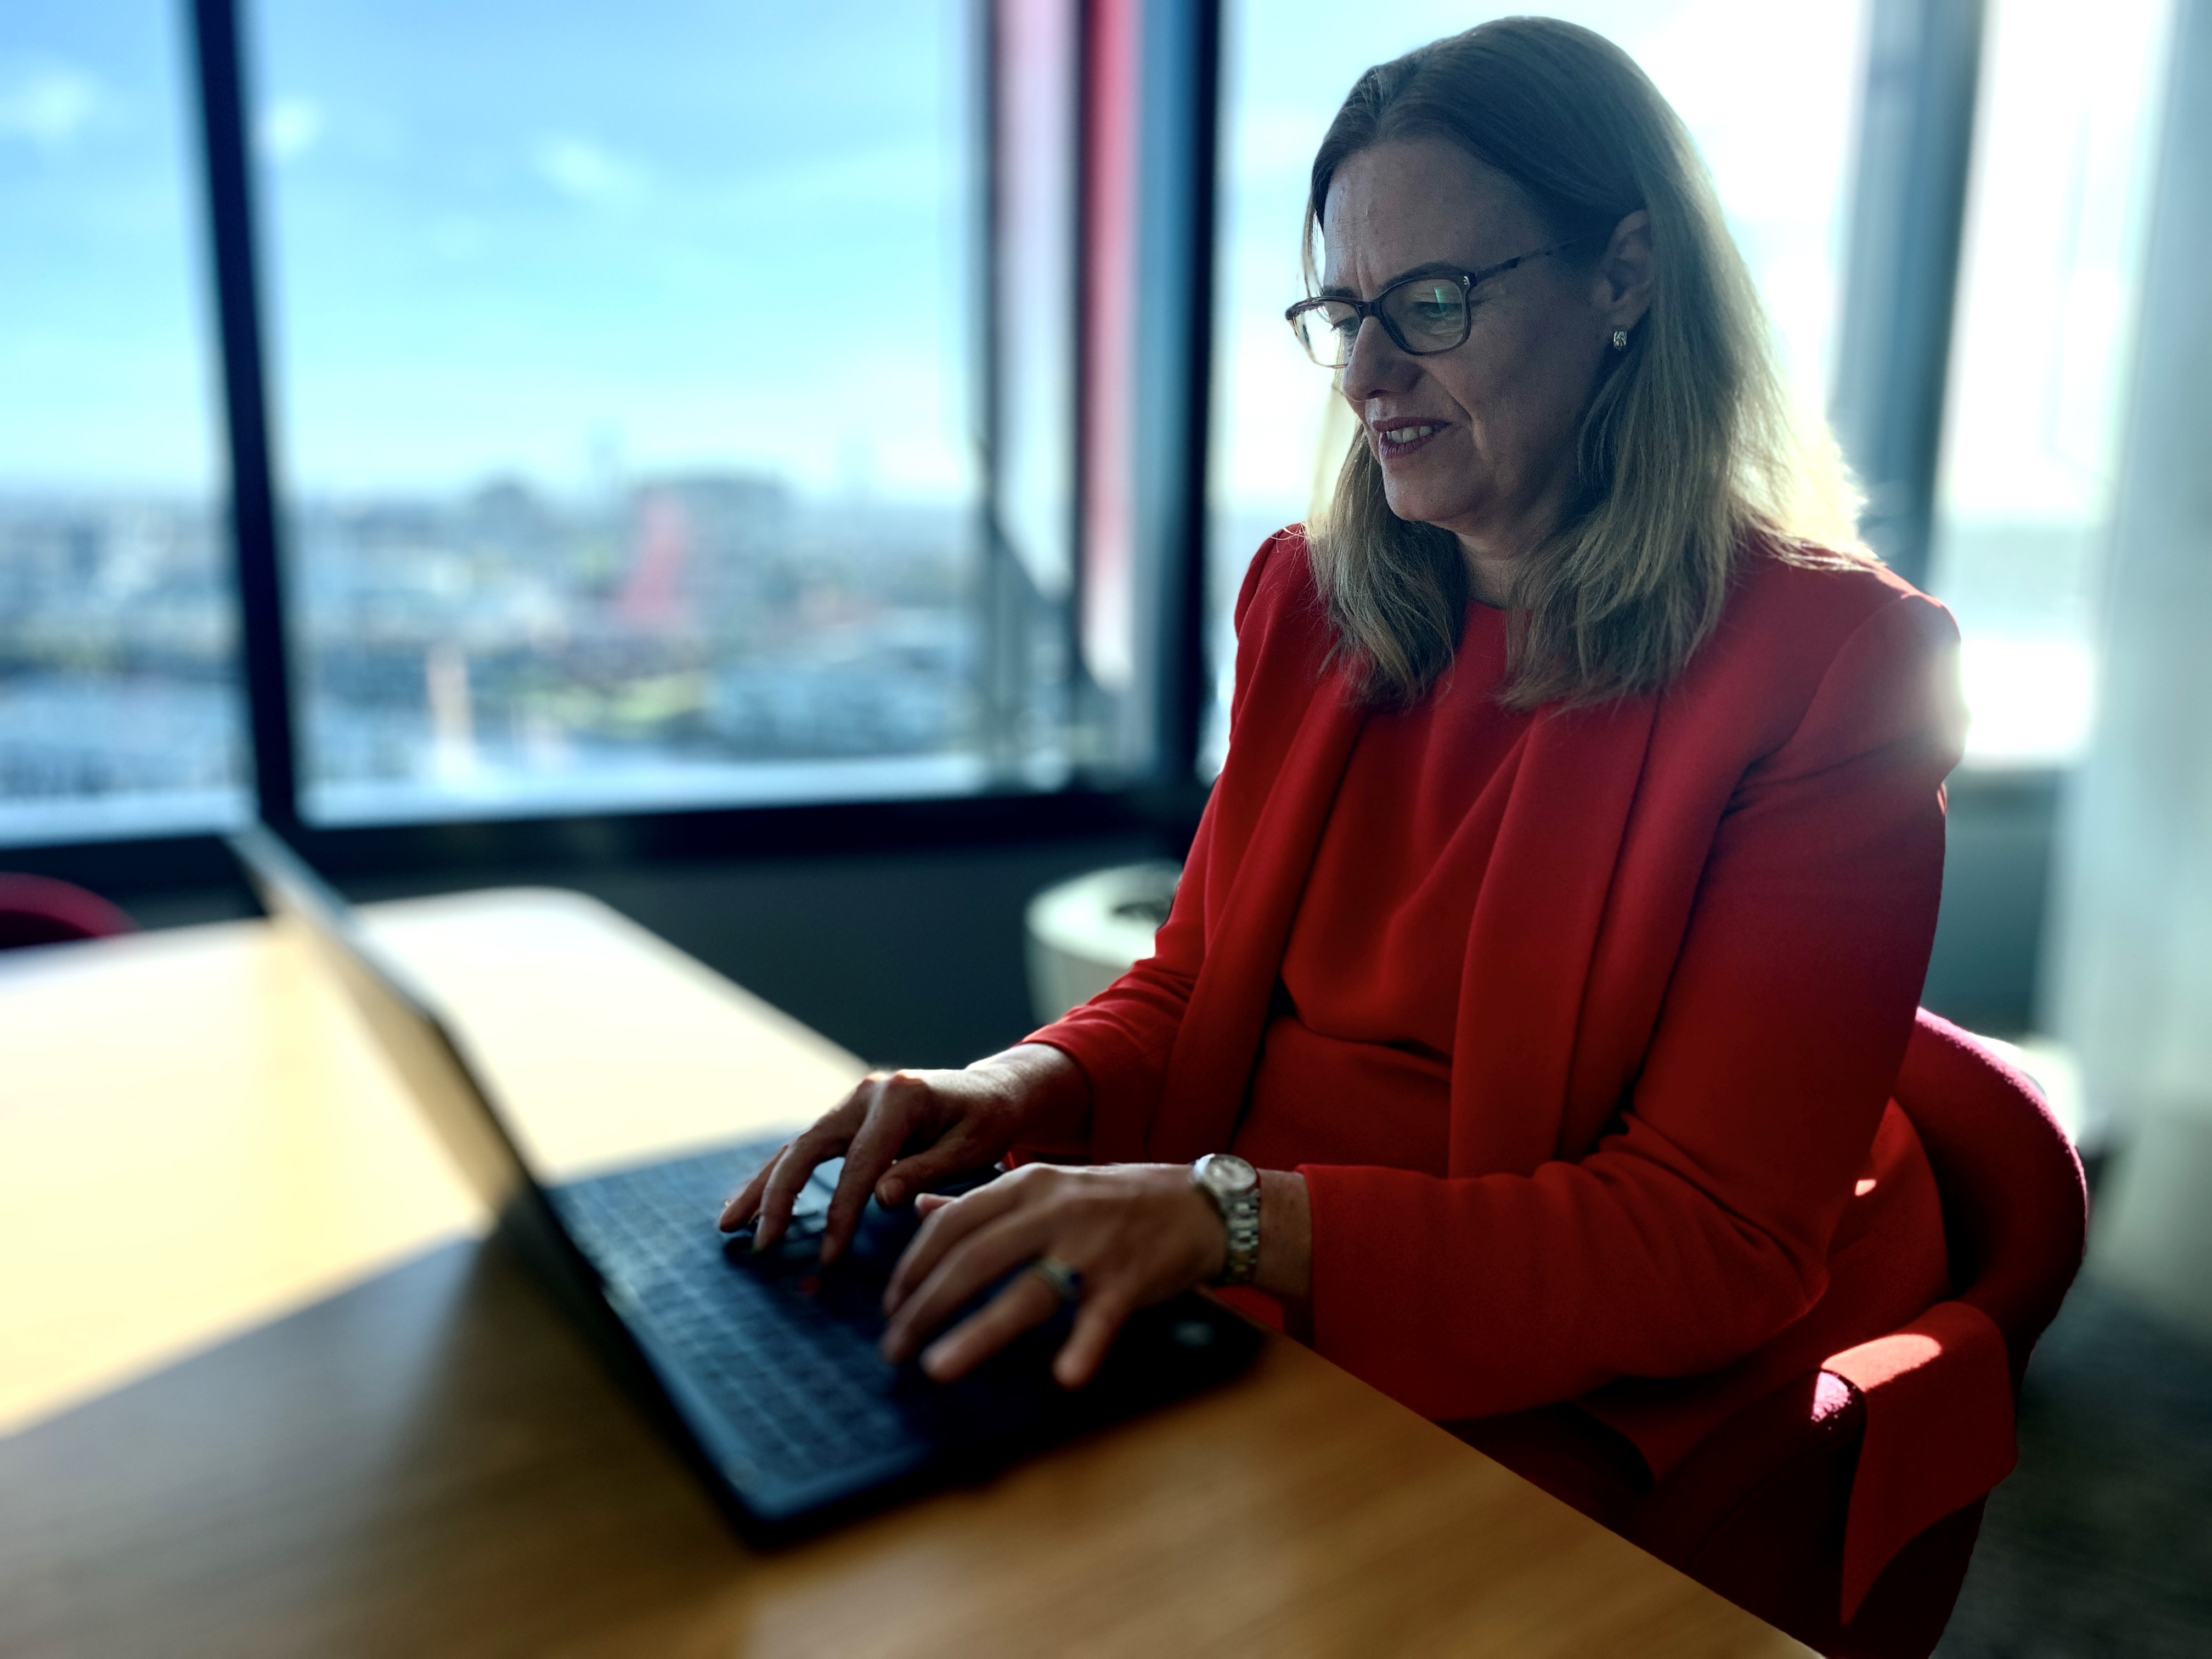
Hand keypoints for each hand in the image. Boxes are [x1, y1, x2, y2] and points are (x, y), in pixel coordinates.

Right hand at [716, 1044, 1085, 1263]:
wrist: (992, 1092)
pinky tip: (751, 1204)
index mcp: (901, 1097)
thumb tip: (880, 1198)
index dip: (841, 1211)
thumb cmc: (987, 1123)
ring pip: (796, 1147)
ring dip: (761, 1186)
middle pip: (809, 1147)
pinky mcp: (846, 1117)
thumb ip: (927, 1170)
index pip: (862, 1162)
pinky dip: (778, 1177)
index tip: (828, 1255)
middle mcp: (867, 1093)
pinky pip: (806, 1149)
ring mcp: (852, 1102)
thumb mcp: (972, 1147)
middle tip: (762, 1244)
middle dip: (780, 1197)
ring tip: (728, 1225)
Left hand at [878, 1162, 1226, 1387]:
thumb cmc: (1118, 1201)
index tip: (890, 1303)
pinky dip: (1084, 1347)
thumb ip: (985, 1201)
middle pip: (975, 1258)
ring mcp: (1093, 1243)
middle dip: (926, 1305)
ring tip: (937, 1367)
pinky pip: (1101, 1317)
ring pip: (1028, 1290)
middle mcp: (1055, 1209)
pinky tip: (1065, 1376)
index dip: (914, 1264)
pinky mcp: (1130, 1277)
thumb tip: (921, 1210)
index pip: (954, 1222)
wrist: (1203, 1204)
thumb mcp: (1049, 1187)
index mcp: (1028, 1185)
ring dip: (979, 1332)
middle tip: (894, 1347)